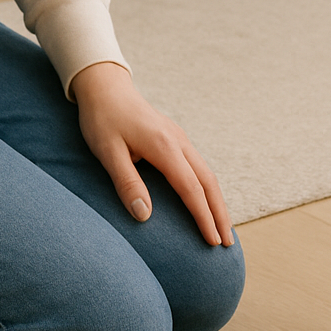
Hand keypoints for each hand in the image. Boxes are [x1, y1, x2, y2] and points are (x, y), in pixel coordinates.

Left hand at [71, 61, 233, 246]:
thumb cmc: (102, 120)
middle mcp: (179, 142)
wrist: (105, 87)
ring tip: (222, 227)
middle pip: (209, 182)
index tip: (213, 242)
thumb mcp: (108, 152)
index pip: (191, 189)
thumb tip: (145, 216)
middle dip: (220, 214)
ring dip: (217, 202)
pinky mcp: (175, 139)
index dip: (203, 217)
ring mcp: (180, 139)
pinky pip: (199, 167)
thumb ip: (127, 183)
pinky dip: (207, 188)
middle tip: (228, 243)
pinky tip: (205, 201)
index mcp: (164, 147)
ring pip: (207, 173)